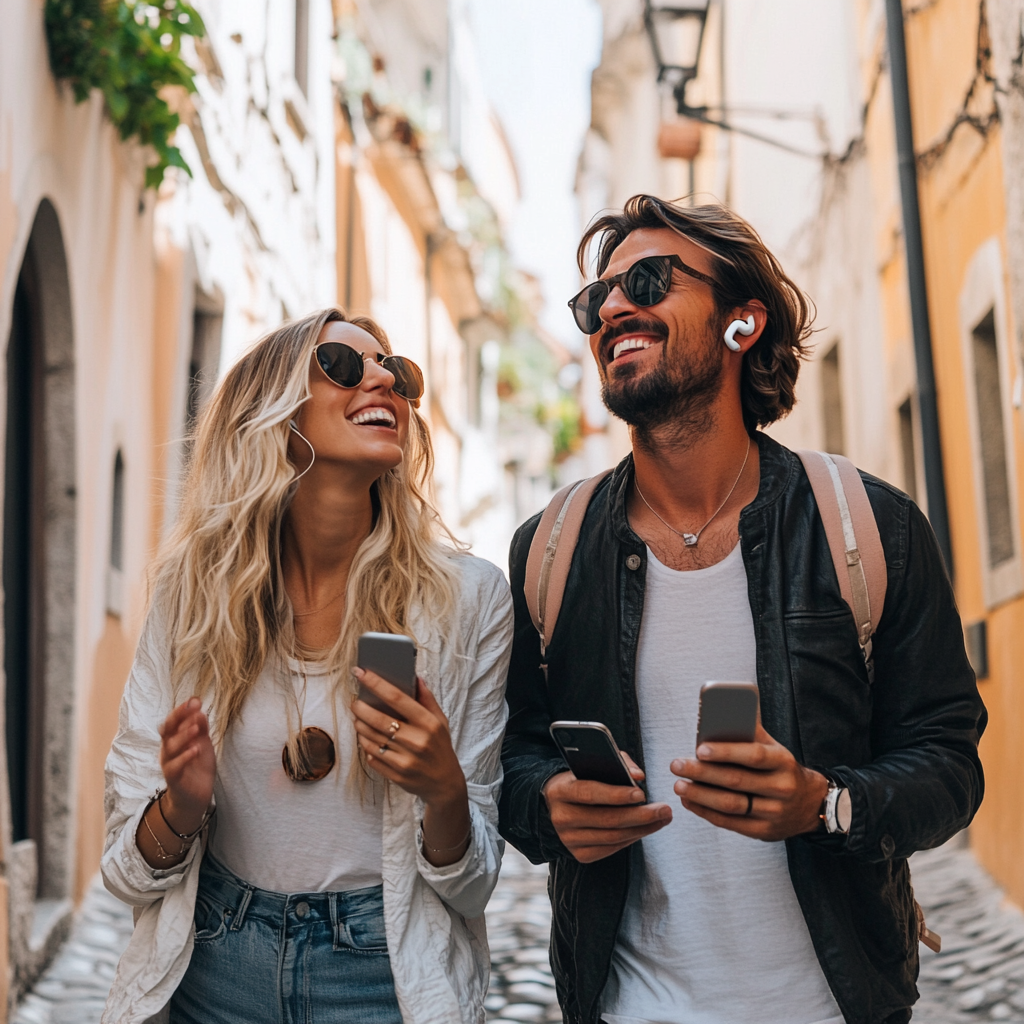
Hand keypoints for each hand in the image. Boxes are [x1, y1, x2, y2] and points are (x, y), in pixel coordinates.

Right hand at [158, 697, 215, 832]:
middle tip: (193, 707)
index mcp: (174, 739)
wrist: (196, 796)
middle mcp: (168, 750)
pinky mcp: (173, 779)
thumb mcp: (202, 744)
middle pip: (167, 730)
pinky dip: (184, 757)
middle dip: (179, 717)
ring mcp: (169, 764)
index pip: (174, 721)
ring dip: (183, 736)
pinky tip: (195, 750)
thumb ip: (201, 729)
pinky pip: (174, 767)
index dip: (182, 710)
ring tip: (196, 728)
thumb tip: (200, 711)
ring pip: (170, 747)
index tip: (195, 700)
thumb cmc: (197, 767)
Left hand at [351, 670, 466, 808]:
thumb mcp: (440, 720)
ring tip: (358, 718)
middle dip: (360, 708)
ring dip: (359, 726)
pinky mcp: (396, 775)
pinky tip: (366, 738)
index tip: (360, 672)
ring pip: (371, 738)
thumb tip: (415, 677)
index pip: (397, 698)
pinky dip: (365, 745)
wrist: (444, 784)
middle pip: (378, 720)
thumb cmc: (440, 747)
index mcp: (428, 723)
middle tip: (354, 702)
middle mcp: (416, 741)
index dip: (376, 683)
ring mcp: (405, 760)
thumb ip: (427, 699)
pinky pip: (372, 756)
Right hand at [543, 751, 672, 863]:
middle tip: (664, 809)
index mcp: (561, 790)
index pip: (589, 793)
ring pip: (613, 837)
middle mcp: (562, 817)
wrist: (555, 804)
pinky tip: (645, 829)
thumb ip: (617, 763)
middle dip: (640, 815)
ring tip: (662, 818)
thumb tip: (638, 776)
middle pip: (607, 819)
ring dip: (642, 829)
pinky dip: (631, 838)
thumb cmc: (579, 779)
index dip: (616, 794)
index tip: (641, 793)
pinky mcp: (579, 854)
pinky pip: (611, 848)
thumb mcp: (591, 764)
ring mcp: (569, 839)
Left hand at [671, 722, 827, 840]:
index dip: (726, 752)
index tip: (700, 749)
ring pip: (731, 805)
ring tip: (679, 786)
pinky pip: (731, 823)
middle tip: (677, 765)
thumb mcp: (773, 747)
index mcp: (782, 761)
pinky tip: (690, 802)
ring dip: (700, 796)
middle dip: (702, 773)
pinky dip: (706, 812)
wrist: (810, 804)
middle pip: (736, 781)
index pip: (753, 756)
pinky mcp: (764, 831)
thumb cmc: (781, 769)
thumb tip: (720, 709)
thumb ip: (749, 731)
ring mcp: (773, 812)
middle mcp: (781, 787)